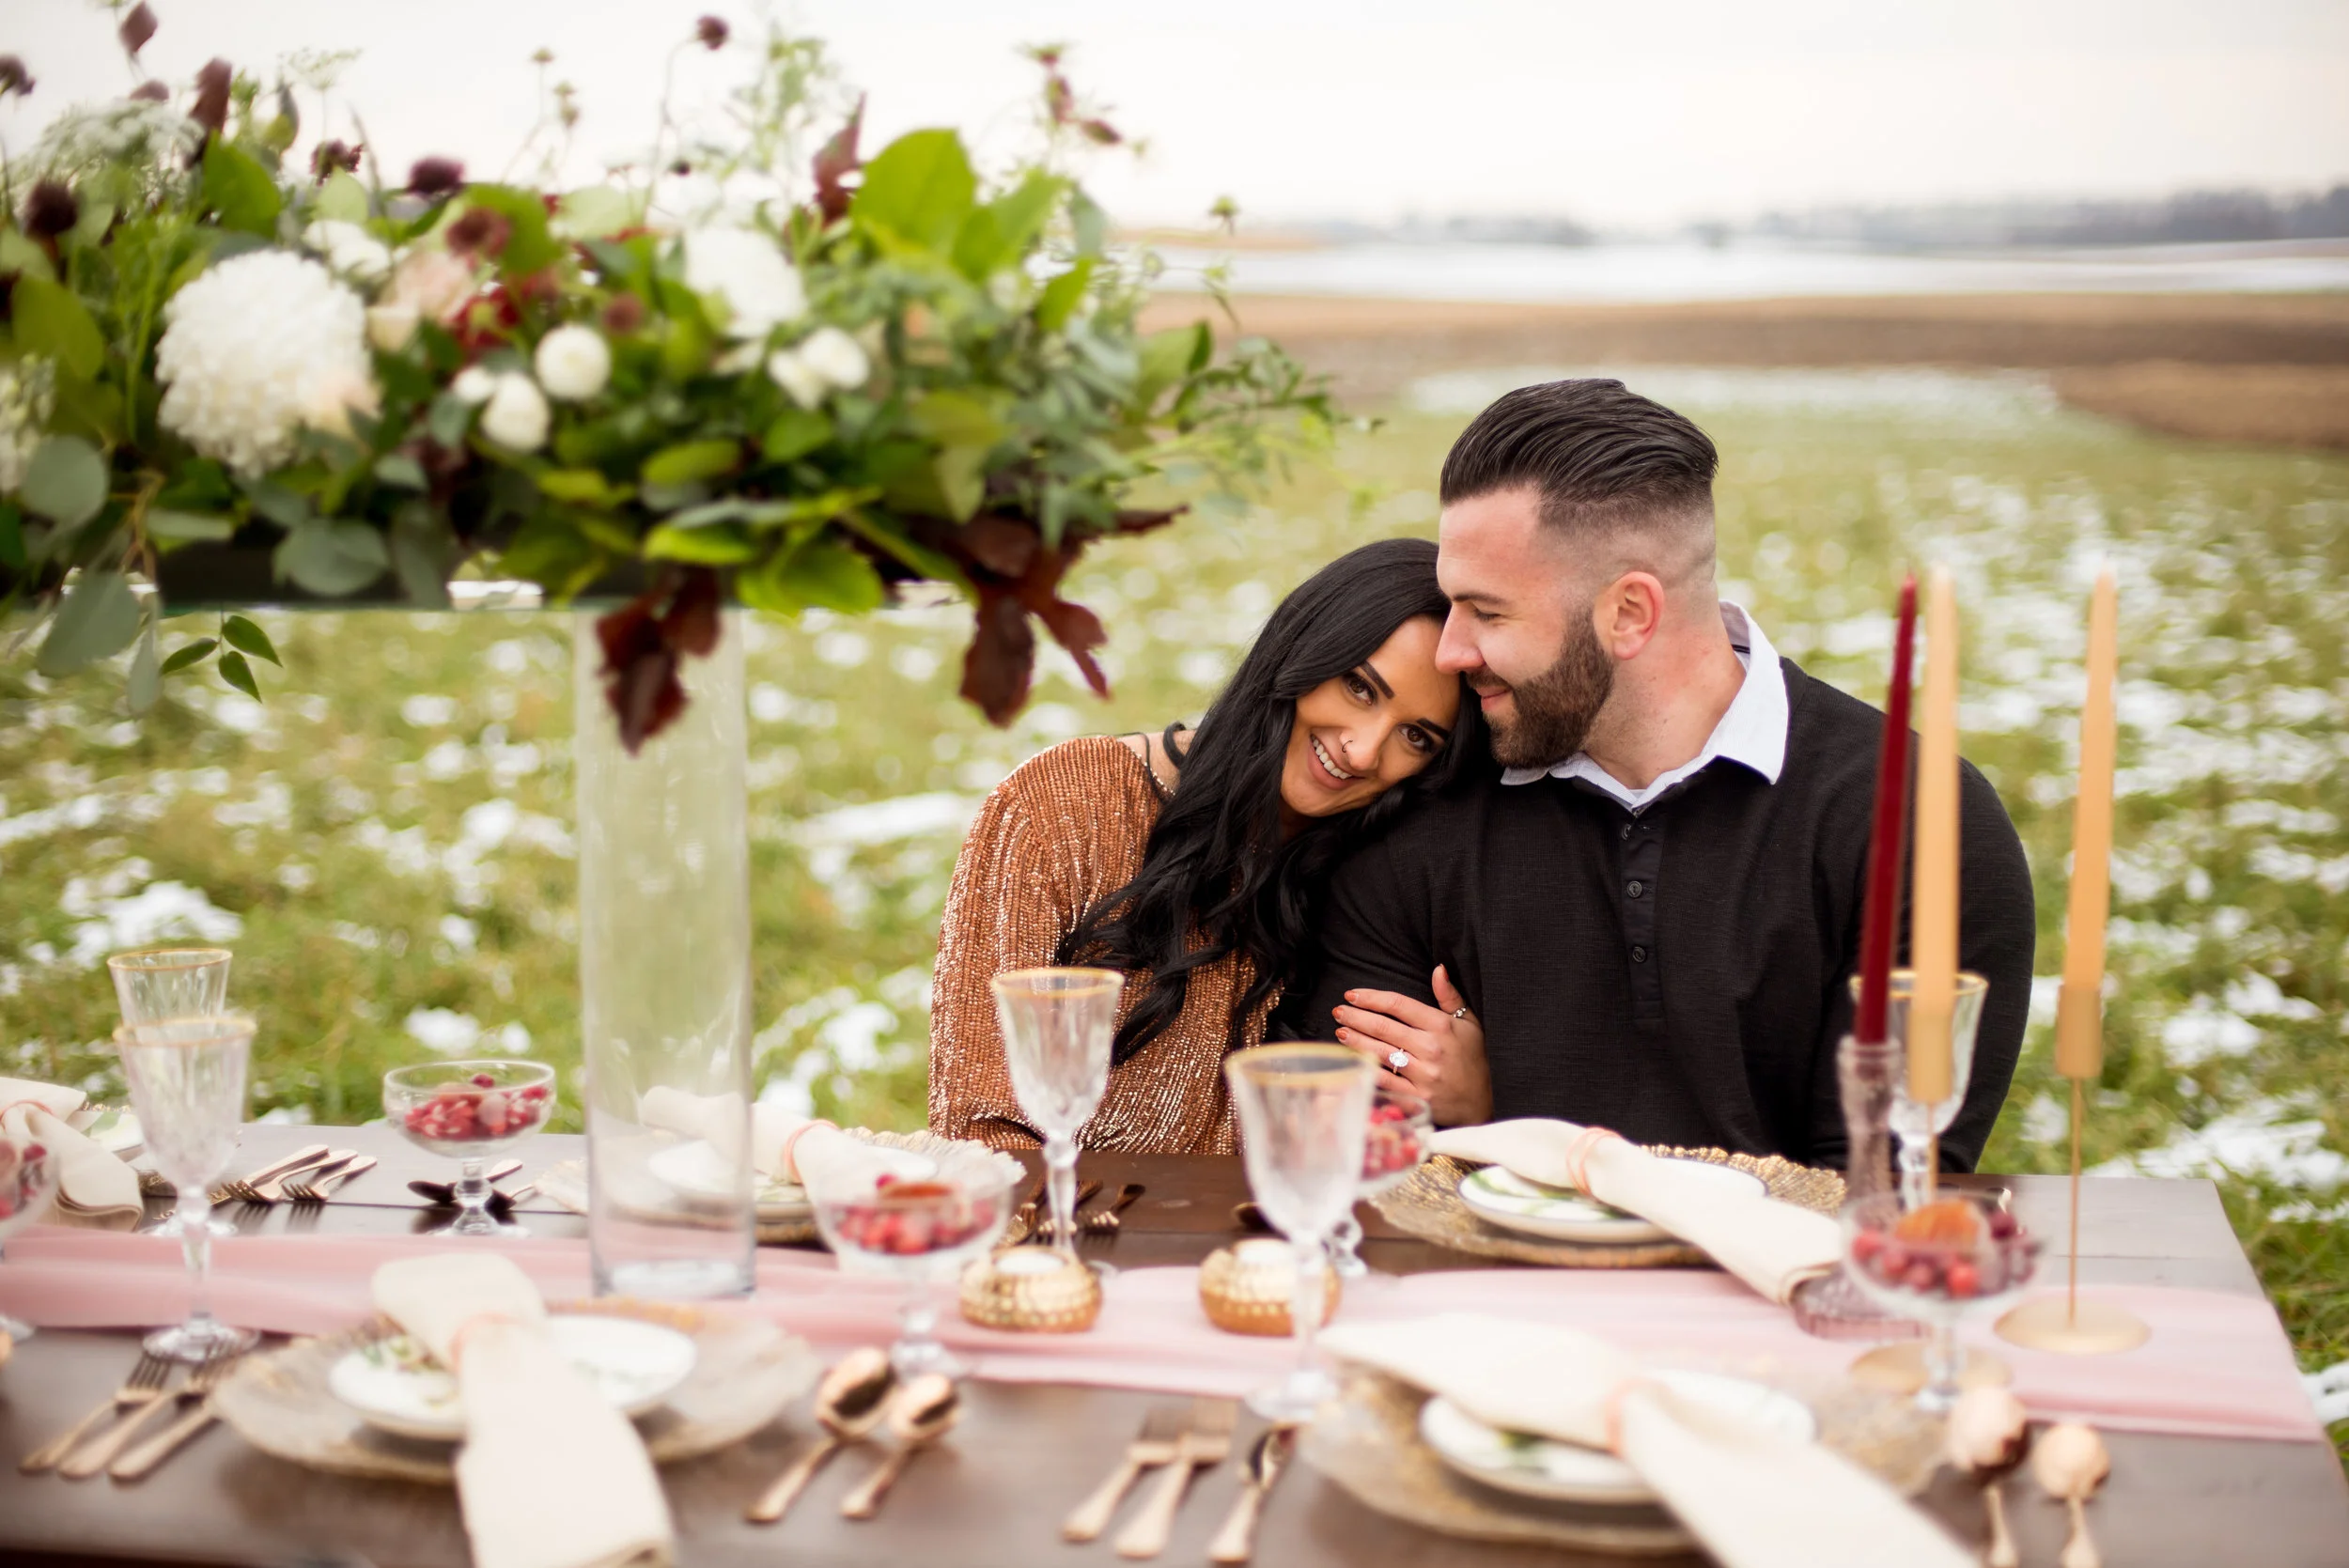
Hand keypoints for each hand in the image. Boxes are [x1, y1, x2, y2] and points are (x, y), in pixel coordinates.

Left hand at [1331, 965, 1491, 1126]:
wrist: (1487, 1100)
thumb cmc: (1475, 1057)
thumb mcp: (1470, 1022)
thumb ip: (1450, 996)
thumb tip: (1438, 968)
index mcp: (1441, 1026)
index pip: (1398, 1004)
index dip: (1372, 998)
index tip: (1352, 995)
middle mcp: (1430, 1048)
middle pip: (1384, 1027)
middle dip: (1356, 1017)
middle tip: (1338, 1011)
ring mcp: (1423, 1074)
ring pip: (1380, 1052)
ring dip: (1356, 1040)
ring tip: (1340, 1032)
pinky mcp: (1417, 1096)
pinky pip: (1386, 1080)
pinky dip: (1367, 1069)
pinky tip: (1353, 1060)